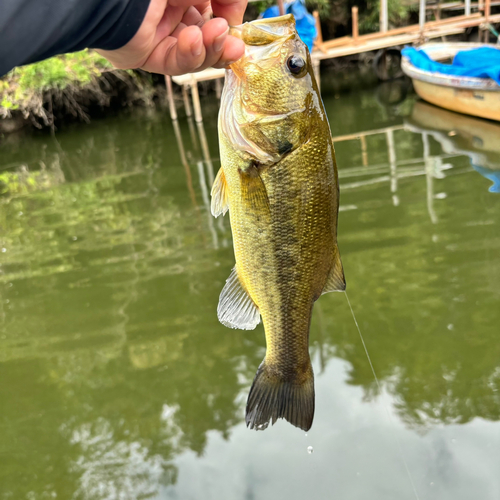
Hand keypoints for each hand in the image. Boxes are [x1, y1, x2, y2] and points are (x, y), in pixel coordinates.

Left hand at [97, 0, 246, 74]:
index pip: (212, 12)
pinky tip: (194, 40)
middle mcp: (169, 11)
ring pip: (194, 54)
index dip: (228, 21)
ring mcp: (157, 34)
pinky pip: (174, 62)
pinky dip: (189, 55)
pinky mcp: (146, 55)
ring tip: (216, 36)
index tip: (237, 26)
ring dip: (210, 49)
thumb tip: (235, 21)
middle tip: (236, 45)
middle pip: (206, 37)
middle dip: (222, 42)